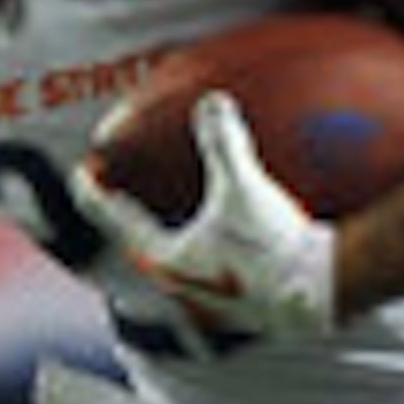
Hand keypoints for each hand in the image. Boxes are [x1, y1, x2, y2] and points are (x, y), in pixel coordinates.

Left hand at [67, 90, 337, 343]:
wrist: (322, 297)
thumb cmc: (276, 249)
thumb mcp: (245, 189)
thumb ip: (224, 144)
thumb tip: (211, 101)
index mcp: (166, 260)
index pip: (115, 219)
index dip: (94, 192)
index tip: (82, 171)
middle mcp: (179, 285)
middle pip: (138, 244)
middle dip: (126, 215)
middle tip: (116, 189)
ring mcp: (208, 298)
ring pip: (174, 260)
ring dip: (166, 232)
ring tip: (172, 210)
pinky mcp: (238, 302)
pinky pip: (209, 267)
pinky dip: (205, 244)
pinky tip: (228, 233)